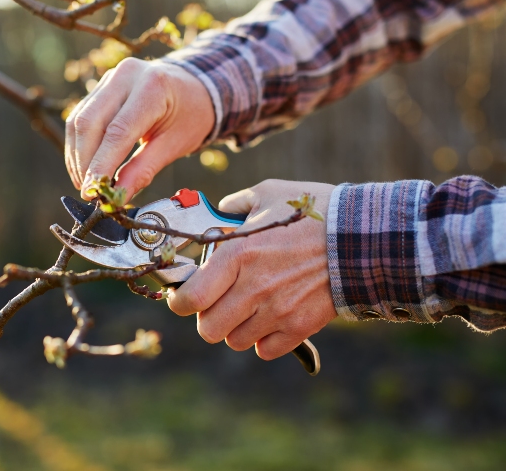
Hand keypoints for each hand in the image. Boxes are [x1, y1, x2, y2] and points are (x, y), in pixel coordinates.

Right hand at [65, 58, 213, 199]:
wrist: (194, 87)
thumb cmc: (190, 116)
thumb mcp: (174, 145)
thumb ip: (144, 170)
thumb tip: (117, 197)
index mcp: (153, 87)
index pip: (118, 131)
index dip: (101, 164)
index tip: (93, 191)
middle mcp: (126, 75)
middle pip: (90, 122)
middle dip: (84, 162)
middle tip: (88, 191)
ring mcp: (111, 78)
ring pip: (79, 120)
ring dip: (77, 156)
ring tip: (85, 183)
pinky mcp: (101, 86)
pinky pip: (80, 116)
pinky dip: (79, 145)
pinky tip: (84, 166)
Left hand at [167, 179, 337, 360]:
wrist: (364, 237)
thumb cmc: (314, 212)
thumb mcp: (268, 193)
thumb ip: (235, 204)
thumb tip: (219, 212)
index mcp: (237, 254)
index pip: (190, 299)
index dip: (179, 302)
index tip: (183, 296)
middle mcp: (253, 288)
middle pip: (208, 329)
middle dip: (207, 317)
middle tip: (217, 302)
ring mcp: (277, 311)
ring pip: (235, 341)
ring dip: (235, 328)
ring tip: (246, 308)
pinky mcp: (300, 327)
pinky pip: (265, 350)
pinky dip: (263, 339)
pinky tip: (269, 318)